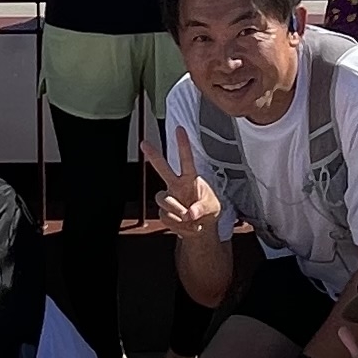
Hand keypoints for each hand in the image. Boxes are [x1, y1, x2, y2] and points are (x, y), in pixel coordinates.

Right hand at [143, 124, 225, 242]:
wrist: (202, 229)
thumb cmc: (209, 212)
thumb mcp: (213, 209)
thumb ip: (202, 209)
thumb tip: (190, 212)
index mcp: (191, 179)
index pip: (186, 159)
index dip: (183, 144)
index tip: (179, 129)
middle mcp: (177, 184)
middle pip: (162, 168)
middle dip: (153, 155)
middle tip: (144, 142)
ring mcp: (169, 197)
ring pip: (162, 198)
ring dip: (175, 209)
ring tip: (188, 217)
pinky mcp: (163, 212)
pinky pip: (165, 216)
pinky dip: (176, 223)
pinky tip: (184, 224)